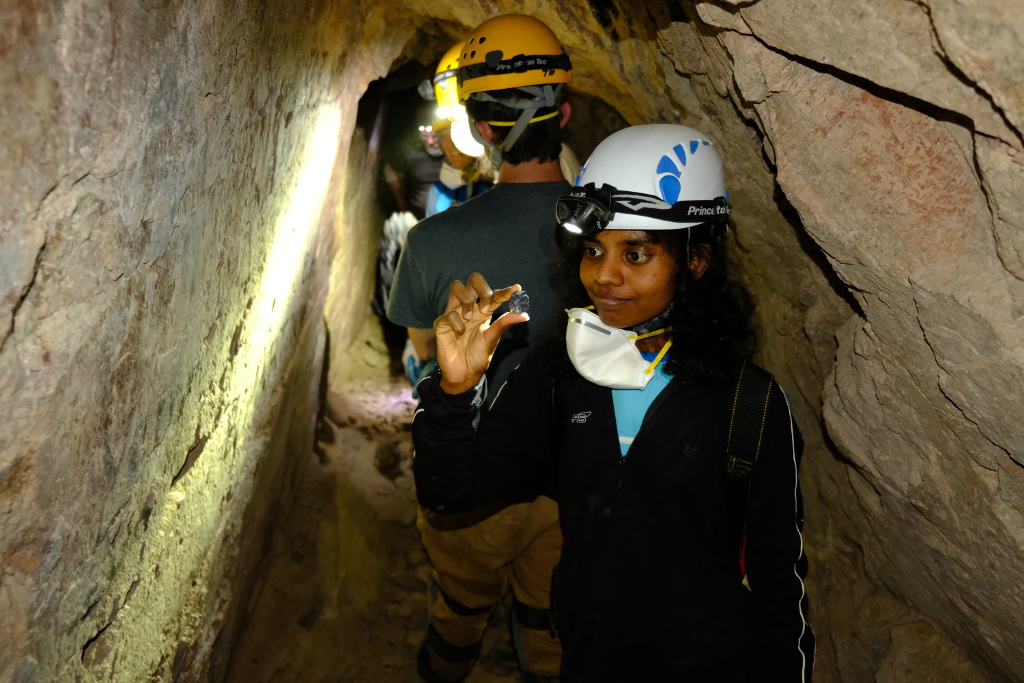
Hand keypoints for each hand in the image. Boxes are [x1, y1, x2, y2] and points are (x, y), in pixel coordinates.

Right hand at [434, 273, 528, 393]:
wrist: (464, 373)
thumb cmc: (478, 355)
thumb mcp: (493, 338)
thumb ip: (505, 324)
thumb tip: (525, 314)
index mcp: (483, 311)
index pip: (494, 295)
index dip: (505, 291)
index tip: (517, 290)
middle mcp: (469, 308)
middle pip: (473, 280)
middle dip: (483, 288)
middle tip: (487, 306)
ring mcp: (454, 313)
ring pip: (456, 287)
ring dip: (467, 300)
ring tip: (469, 317)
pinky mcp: (442, 323)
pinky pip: (448, 314)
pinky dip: (457, 324)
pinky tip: (459, 334)